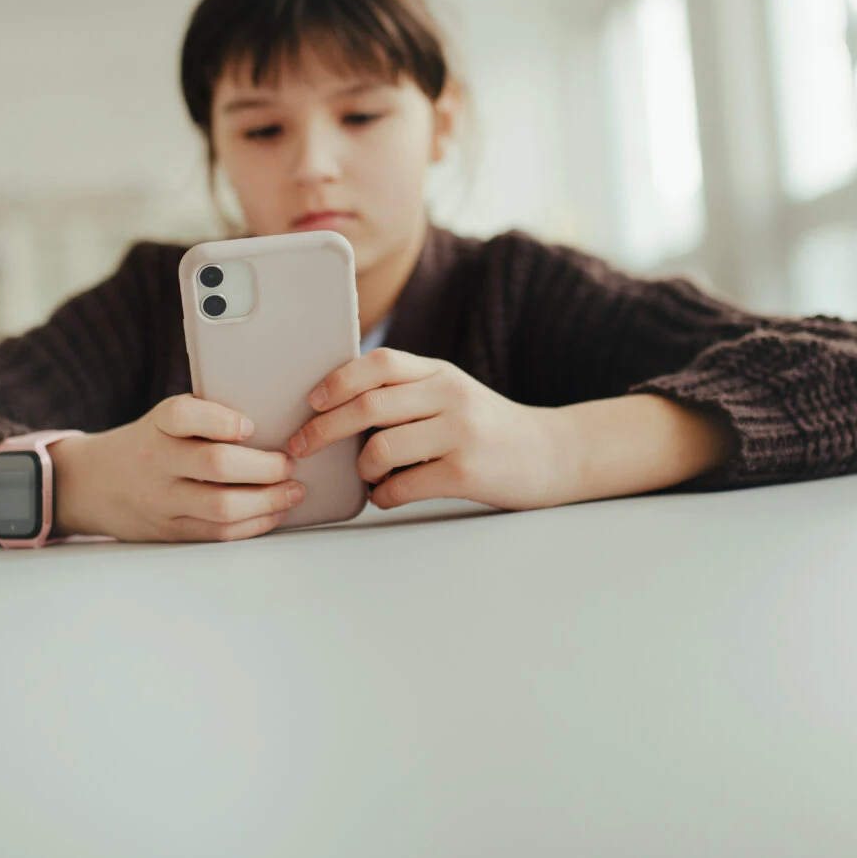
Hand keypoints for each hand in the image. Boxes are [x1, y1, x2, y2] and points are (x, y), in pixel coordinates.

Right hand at [48, 394, 305, 541]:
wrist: (90, 484)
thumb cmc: (147, 445)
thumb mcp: (162, 421)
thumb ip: (204, 417)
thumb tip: (273, 417)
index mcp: (157, 426)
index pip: (184, 415)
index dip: (221, 420)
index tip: (249, 426)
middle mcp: (156, 462)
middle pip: (216, 466)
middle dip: (265, 467)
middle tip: (289, 463)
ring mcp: (162, 501)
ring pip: (222, 507)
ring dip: (268, 501)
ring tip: (293, 491)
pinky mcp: (170, 531)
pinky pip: (219, 533)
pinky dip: (254, 524)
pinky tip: (274, 512)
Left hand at [286, 347, 570, 510]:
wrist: (554, 454)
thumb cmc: (491, 429)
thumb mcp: (454, 393)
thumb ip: (409, 390)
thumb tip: (339, 405)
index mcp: (441, 373)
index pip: (380, 363)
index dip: (338, 380)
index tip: (312, 401)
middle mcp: (450, 395)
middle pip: (368, 404)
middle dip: (323, 428)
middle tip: (302, 445)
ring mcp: (460, 433)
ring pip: (380, 447)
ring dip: (360, 467)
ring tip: (366, 475)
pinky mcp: (466, 472)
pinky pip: (403, 485)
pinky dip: (384, 495)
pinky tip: (388, 495)